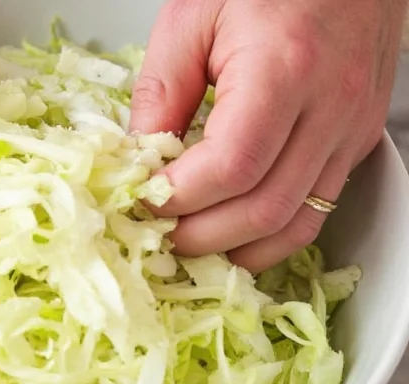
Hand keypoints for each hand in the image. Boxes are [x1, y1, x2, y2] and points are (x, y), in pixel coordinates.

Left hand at [131, 0, 405, 271]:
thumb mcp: (191, 17)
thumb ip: (161, 92)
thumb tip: (140, 159)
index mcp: (284, 68)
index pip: (231, 166)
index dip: (180, 198)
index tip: (144, 200)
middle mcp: (329, 107)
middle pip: (263, 210)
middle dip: (201, 236)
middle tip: (160, 234)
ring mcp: (349, 129)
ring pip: (296, 225)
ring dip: (237, 249)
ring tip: (193, 243)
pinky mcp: (356, 142)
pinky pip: (317, 210)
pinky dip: (271, 236)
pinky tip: (236, 233)